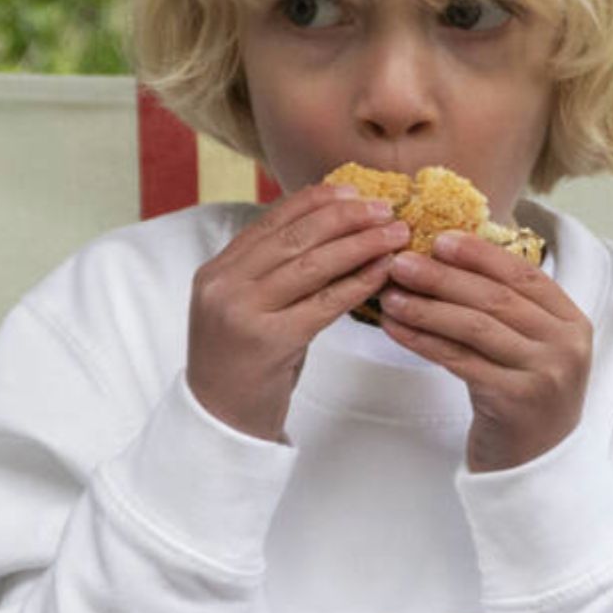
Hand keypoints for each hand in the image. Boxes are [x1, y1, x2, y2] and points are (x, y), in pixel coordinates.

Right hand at [187, 184, 410, 441]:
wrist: (220, 422)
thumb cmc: (244, 364)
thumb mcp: (247, 309)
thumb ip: (271, 273)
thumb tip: (329, 233)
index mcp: (217, 271)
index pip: (271, 221)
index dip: (315, 201)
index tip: (353, 191)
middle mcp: (225, 285)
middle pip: (295, 236)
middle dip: (345, 217)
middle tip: (386, 209)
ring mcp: (244, 313)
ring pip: (312, 264)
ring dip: (360, 244)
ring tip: (395, 234)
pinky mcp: (271, 342)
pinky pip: (325, 303)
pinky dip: (359, 282)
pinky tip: (383, 271)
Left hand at [378, 234, 591, 471]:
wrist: (536, 468)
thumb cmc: (524, 400)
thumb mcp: (531, 350)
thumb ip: (509, 312)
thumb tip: (449, 261)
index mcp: (573, 322)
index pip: (524, 275)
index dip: (480, 254)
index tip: (440, 239)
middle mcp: (565, 345)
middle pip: (496, 298)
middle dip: (443, 276)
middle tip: (401, 262)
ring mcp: (544, 373)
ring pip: (475, 327)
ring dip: (426, 307)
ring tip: (390, 294)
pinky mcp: (515, 400)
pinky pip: (460, 360)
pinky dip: (424, 341)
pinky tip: (397, 329)